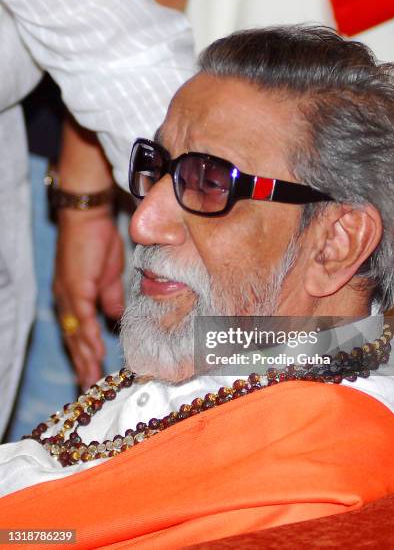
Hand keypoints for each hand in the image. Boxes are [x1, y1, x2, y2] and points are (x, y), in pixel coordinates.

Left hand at [54, 206, 123, 388]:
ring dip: (84, 357)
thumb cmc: (97, 242)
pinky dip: (87, 337)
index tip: (94, 373)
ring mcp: (68, 295)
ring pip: (75, 334)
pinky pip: (81, 318)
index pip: (78, 332)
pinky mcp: (74, 288)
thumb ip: (112, 298)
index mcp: (74, 298)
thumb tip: (116, 317)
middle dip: (82, 364)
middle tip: (90, 387)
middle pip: (73, 339)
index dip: (85, 354)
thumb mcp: (110, 276)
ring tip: (92, 378)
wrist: (88, 217)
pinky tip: (95, 352)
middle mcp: (66, 301)